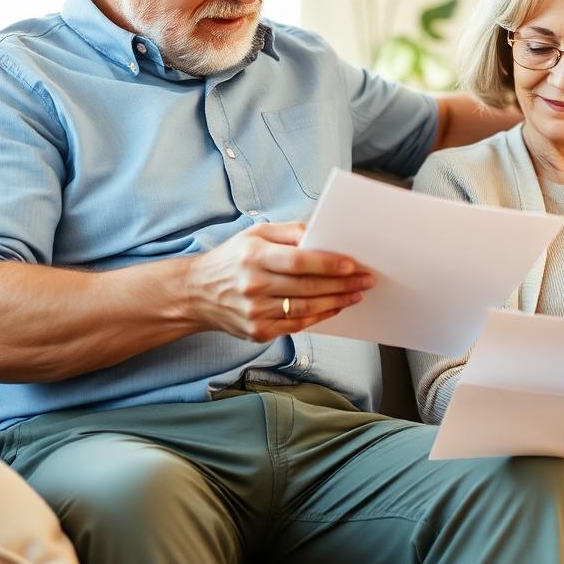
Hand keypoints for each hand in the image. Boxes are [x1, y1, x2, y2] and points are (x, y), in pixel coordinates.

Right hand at [184, 222, 372, 342]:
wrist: (196, 293)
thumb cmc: (232, 258)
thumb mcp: (254, 234)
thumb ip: (288, 232)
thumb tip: (321, 233)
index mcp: (253, 257)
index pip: (298, 261)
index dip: (328, 264)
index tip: (352, 264)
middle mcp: (253, 285)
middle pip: (307, 287)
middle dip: (342, 284)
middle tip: (366, 279)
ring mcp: (255, 312)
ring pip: (306, 308)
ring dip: (337, 301)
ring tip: (357, 293)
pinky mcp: (258, 331)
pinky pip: (297, 325)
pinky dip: (320, 316)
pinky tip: (335, 307)